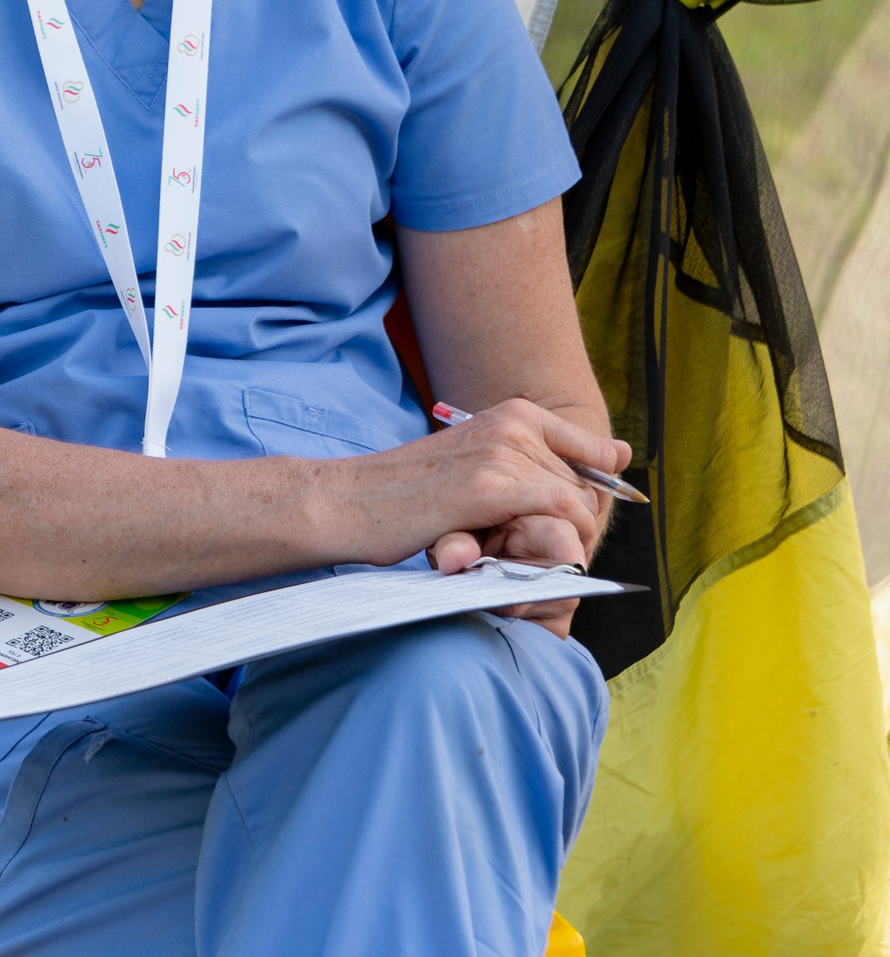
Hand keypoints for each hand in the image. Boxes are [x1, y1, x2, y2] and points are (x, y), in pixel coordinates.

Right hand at [347, 397, 629, 636]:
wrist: (349, 502)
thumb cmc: (409, 493)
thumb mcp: (479, 462)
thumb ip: (541, 458)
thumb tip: (623, 453)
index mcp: (513, 413)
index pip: (595, 455)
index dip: (590, 498)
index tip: (571, 525)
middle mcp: (513, 424)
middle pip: (584, 488)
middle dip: (569, 528)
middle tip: (527, 552)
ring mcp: (502, 452)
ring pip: (575, 505)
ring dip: (559, 542)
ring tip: (520, 559)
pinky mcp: (489, 487)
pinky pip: (559, 514)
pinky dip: (557, 542)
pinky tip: (527, 559)